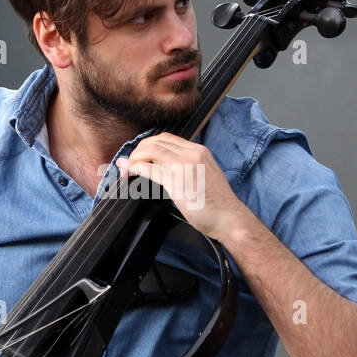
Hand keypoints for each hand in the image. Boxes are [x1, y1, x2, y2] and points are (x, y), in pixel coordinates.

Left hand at [115, 133, 252, 242]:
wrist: (229, 218)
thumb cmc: (218, 204)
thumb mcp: (206, 175)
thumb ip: (190, 168)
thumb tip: (170, 169)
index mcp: (199, 151)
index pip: (168, 138)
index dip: (149, 144)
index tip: (141, 155)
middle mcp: (192, 154)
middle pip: (157, 141)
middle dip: (139, 150)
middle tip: (130, 162)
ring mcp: (184, 166)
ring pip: (151, 151)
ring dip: (135, 158)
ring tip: (127, 168)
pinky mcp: (177, 181)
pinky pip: (149, 169)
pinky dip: (135, 168)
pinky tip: (128, 171)